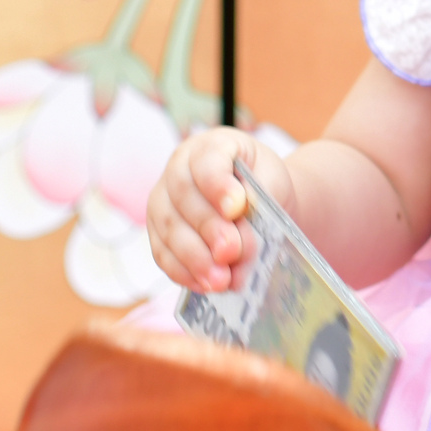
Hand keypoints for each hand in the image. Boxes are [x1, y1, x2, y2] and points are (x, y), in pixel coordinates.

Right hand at [146, 126, 294, 291]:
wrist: (258, 200)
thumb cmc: (264, 185)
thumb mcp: (271, 182)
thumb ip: (258, 201)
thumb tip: (240, 234)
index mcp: (210, 146)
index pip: (207, 161)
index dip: (218, 185)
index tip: (236, 208)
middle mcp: (178, 169)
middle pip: (184, 198)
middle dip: (208, 229)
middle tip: (231, 252)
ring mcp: (162, 200)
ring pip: (169, 228)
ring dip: (194, 258)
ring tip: (220, 279)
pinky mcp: (158, 232)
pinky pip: (162, 253)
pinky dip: (183, 271)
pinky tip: (204, 285)